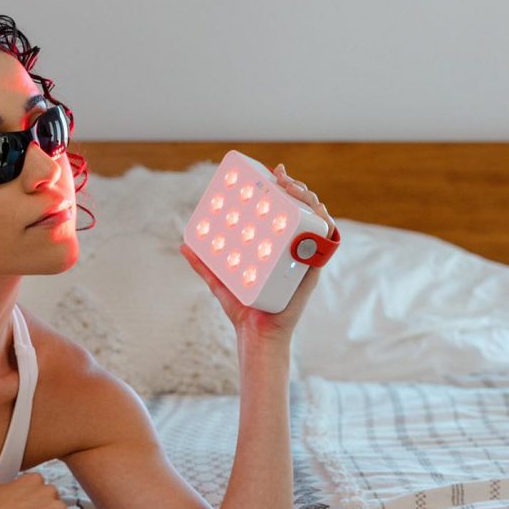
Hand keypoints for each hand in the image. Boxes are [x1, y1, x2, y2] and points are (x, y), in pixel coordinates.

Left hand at [180, 163, 336, 343]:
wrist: (256, 336)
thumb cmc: (244, 310)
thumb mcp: (220, 280)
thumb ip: (203, 263)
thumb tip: (184, 244)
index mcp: (276, 249)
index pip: (284, 212)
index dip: (282, 189)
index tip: (272, 172)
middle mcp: (294, 250)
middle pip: (302, 211)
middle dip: (297, 188)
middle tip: (280, 177)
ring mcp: (304, 259)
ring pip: (317, 221)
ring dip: (310, 200)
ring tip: (294, 189)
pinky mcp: (311, 271)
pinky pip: (325, 243)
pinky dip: (323, 224)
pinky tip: (316, 212)